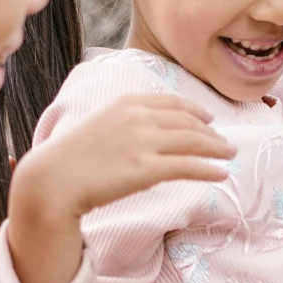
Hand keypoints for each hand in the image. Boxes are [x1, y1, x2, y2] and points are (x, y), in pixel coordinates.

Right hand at [6, 94, 232, 282]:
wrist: (52, 179)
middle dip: (211, 132)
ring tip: (230, 155)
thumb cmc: (69, 159)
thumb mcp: (97, 126)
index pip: (171, 103)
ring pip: (193, 142)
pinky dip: (208, 169)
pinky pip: (188, 167)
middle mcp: (138, 117)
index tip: (208, 118)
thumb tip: (142, 135)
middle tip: (225, 142)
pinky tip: (221, 174)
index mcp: (126, 103)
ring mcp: (143, 143)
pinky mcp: (146, 170)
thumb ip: (122, 123)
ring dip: (216, 148)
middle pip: (187, 121)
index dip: (194, 110)